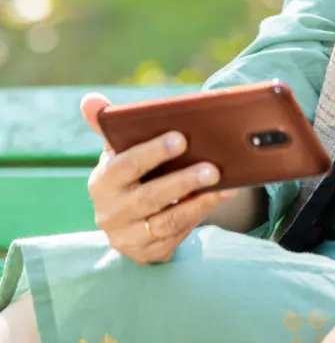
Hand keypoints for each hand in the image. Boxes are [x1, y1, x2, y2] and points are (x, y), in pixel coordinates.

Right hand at [81, 92, 237, 263]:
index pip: (126, 165)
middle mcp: (110, 212)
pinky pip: (177, 235)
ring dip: (199, 202)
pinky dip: (201, 215)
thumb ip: (108, 125)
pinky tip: (222, 197)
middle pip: (149, 197)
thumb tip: (90, 100)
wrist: (127, 219)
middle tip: (213, 168)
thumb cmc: (130, 173)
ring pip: (167, 220)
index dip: (152, 152)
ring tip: (225, 184)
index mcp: (102, 181)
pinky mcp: (147, 253)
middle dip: (182, 181)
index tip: (181, 138)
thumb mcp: (118, 151)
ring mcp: (128, 237)